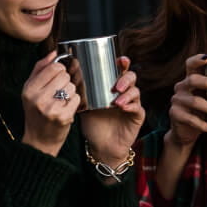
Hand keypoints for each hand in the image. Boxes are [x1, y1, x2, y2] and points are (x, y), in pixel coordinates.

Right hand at [20, 50, 79, 156]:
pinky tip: (66, 108)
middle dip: (65, 81)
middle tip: (59, 91)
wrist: (39, 141)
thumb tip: (54, 53)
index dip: (59, 69)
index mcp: (29, 89)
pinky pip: (76, 99)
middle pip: (64, 76)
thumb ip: (40, 69)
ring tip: (61, 101)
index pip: (53, 67)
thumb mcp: (30, 90)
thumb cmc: (36, 113)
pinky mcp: (64, 117)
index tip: (57, 76)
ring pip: (72, 86)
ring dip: (70, 92)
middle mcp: (38, 98)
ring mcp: (51, 108)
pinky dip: (74, 102)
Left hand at [78, 55, 144, 169]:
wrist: (100, 146)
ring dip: (127, 93)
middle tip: (116, 86)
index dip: (122, 63)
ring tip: (117, 101)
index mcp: (112, 86)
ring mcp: (132, 104)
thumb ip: (80, 91)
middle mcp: (124, 93)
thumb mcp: (84, 105)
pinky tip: (122, 107)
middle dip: (125, 78)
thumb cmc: (93, 124)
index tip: (120, 60)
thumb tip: (68, 75)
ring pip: (136, 91)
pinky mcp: (137, 116)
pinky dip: (131, 105)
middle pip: (131, 77)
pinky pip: (138, 107)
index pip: (119, 70)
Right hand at [164, 53, 206, 149]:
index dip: (198, 59)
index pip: (191, 64)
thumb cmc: (203, 112)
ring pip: (194, 101)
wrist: (186, 132)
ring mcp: (177, 100)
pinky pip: (191, 119)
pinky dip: (204, 125)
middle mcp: (181, 87)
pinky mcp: (175, 114)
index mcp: (190, 79)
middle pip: (193, 79)